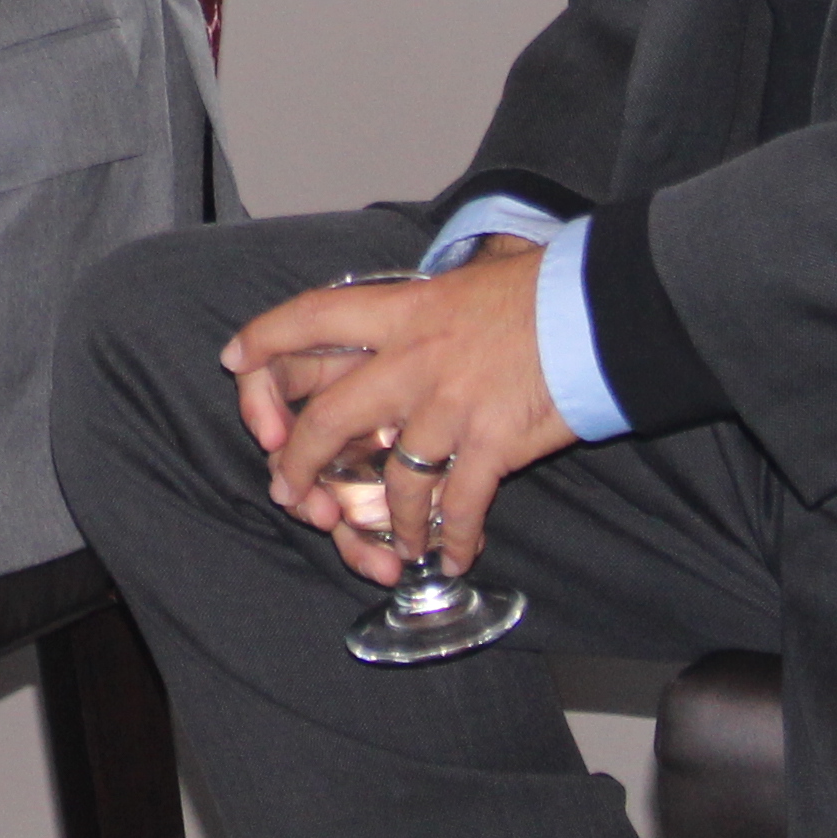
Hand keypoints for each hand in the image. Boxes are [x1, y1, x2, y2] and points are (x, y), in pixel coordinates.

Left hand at [226, 240, 574, 587]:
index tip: (235, 362)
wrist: (600, 307)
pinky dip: (454, 538)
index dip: (264, 342)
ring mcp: (450, 404)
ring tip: (392, 545)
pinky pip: (459, 505)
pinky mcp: (492, 442)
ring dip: (388, 520)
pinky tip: (455, 556)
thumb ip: (423, 306)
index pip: (308, 320)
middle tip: (290, 494)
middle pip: (327, 418)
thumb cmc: (540, 288)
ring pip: (392, 478)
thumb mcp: (464, 281)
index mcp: (401, 312)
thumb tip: (405, 310)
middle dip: (297, 464)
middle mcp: (413, 359)